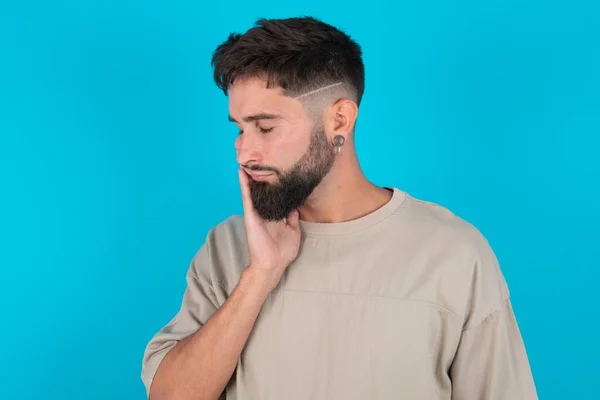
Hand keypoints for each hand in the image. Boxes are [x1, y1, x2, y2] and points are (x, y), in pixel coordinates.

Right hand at [238, 168, 300, 289]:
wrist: (273, 264)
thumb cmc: (283, 251)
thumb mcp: (293, 231)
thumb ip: (292, 217)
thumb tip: (295, 205)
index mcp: (273, 215)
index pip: (273, 195)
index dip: (274, 183)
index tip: (276, 168)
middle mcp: (263, 212)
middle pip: (261, 190)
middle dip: (259, 176)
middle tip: (259, 158)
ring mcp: (256, 213)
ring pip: (252, 190)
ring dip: (249, 176)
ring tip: (248, 159)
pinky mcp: (250, 215)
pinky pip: (246, 197)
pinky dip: (244, 184)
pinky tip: (241, 172)